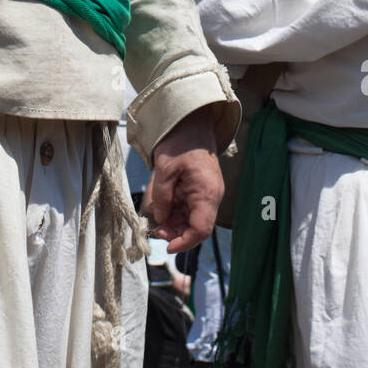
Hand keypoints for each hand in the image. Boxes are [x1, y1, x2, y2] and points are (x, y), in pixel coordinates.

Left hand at [143, 108, 222, 254]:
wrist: (191, 121)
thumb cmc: (180, 142)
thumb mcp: (164, 169)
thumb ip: (162, 198)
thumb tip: (161, 219)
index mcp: (207, 193)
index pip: (201, 230)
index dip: (184, 242)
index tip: (166, 246)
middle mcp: (212, 196)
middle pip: (196, 227)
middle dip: (176, 232)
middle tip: (155, 230)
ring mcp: (208, 193)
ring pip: (192, 219)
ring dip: (174, 222)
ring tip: (156, 216)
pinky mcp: (201, 189)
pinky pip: (190, 208)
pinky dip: (176, 211)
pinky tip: (163, 206)